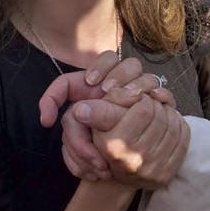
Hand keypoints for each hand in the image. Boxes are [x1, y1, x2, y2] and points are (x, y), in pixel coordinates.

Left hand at [39, 51, 174, 127]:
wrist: (122, 153)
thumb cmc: (93, 132)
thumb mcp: (72, 121)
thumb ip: (57, 108)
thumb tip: (45, 119)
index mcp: (106, 77)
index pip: (107, 58)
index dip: (100, 66)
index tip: (90, 82)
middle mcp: (127, 82)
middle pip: (130, 64)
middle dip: (118, 75)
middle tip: (109, 91)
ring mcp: (144, 94)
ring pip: (148, 77)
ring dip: (138, 85)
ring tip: (131, 99)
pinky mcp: (158, 107)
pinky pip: (164, 94)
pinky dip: (161, 96)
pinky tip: (156, 102)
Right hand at [61, 95, 187, 188]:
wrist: (120, 175)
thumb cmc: (109, 142)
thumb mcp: (99, 124)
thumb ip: (96, 111)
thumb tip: (80, 109)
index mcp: (115, 145)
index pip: (144, 108)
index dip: (143, 98)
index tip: (138, 99)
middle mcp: (134, 159)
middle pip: (160, 115)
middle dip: (156, 105)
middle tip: (151, 104)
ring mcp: (153, 169)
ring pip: (173, 125)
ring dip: (169, 114)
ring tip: (159, 112)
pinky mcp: (167, 174)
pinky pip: (182, 139)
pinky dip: (179, 127)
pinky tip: (168, 124)